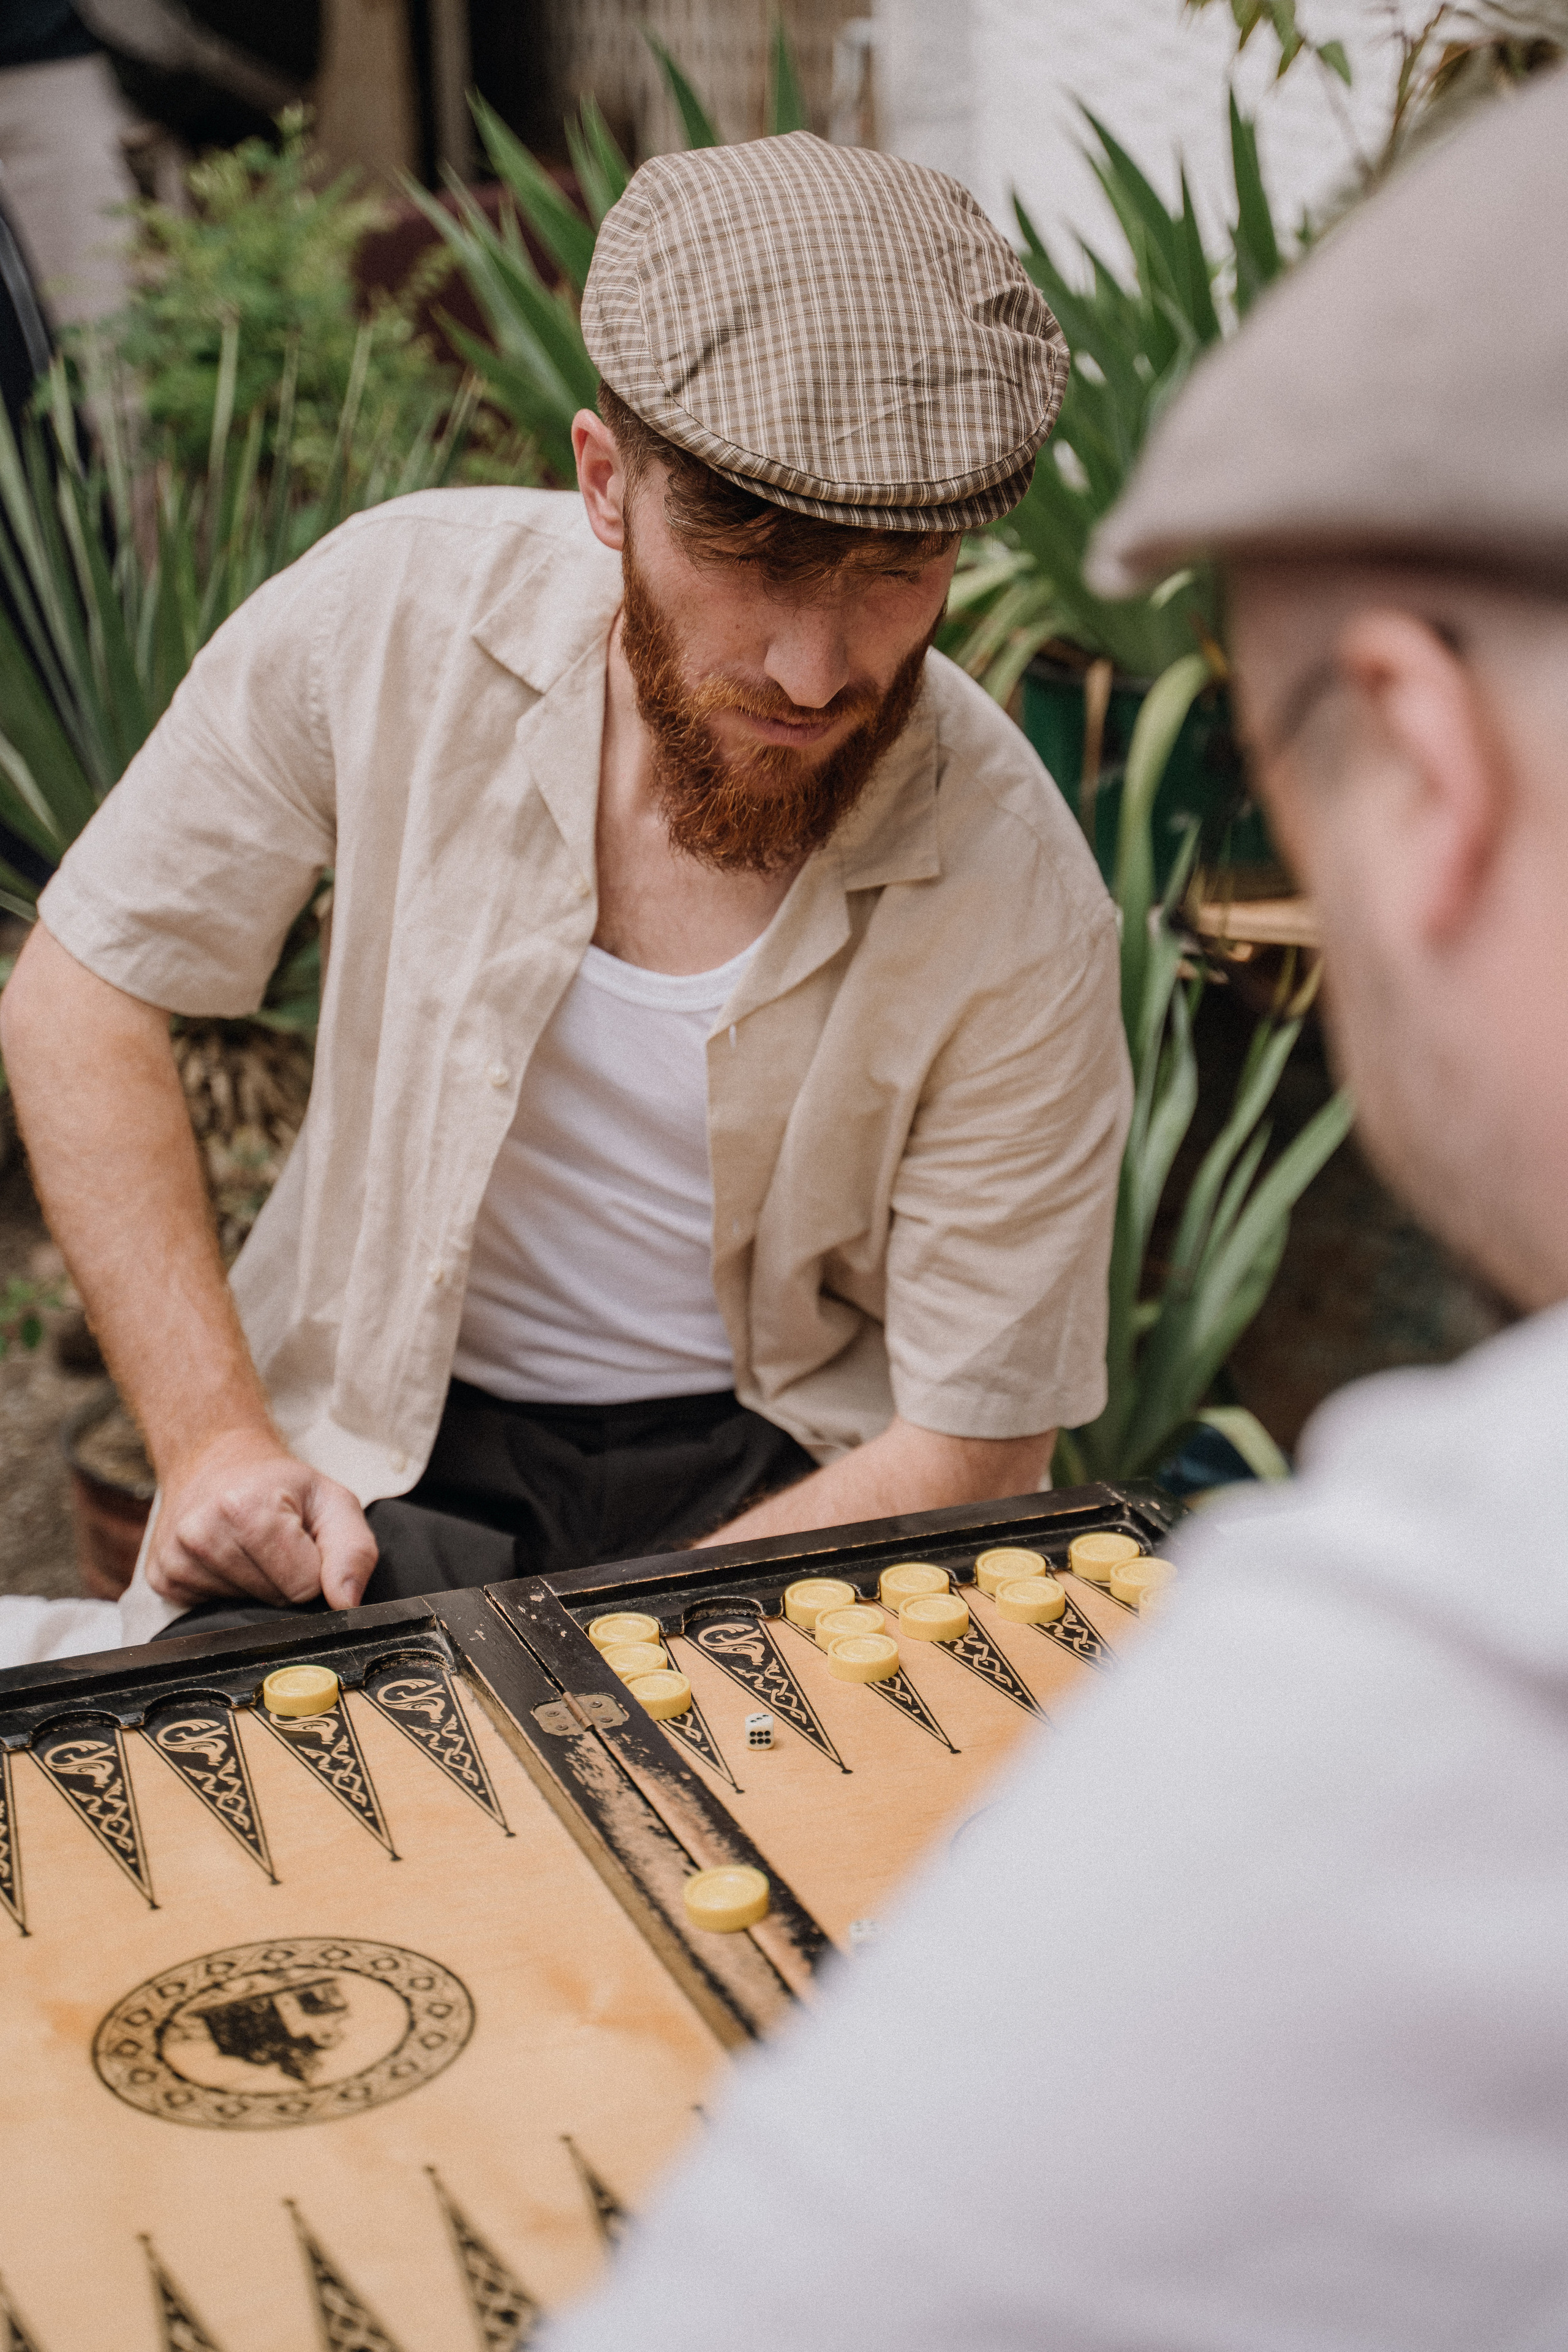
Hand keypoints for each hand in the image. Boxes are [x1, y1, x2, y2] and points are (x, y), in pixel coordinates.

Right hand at [149, 1430, 379, 1611]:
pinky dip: (228, 1592)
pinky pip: (213, 1611)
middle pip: (274, 1602)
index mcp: (248, 1509)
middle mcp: (203, 1534)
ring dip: (258, 1588)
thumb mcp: (332, 1501)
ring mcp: (176, 1559)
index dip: (313, 1570)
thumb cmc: (278, 1483)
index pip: (305, 1588)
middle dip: (286, 1580)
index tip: (302, 1542)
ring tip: (251, 1547)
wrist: (214, 1460)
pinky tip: (227, 1559)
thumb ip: (354, 1551)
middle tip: (277, 1543)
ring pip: (244, 1612)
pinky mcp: (162, 1579)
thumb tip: (347, 1603)